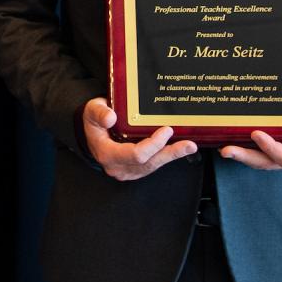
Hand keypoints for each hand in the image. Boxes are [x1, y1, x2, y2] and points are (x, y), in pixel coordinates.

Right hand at [81, 98, 197, 180]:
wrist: (92, 132)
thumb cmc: (94, 121)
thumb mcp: (92, 111)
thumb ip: (99, 112)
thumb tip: (111, 117)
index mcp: (108, 154)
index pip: (135, 154)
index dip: (153, 145)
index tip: (166, 130)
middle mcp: (119, 167)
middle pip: (149, 163)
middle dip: (170, 153)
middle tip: (188, 144)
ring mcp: (128, 170)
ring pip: (153, 165)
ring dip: (172, 156)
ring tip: (190, 147)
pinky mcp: (136, 169)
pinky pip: (153, 164)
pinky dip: (166, 156)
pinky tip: (180, 149)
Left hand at [219, 98, 281, 169]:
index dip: (272, 148)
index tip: (257, 134)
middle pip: (266, 162)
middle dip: (246, 157)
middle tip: (226, 149)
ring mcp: (279, 153)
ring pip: (257, 159)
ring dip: (239, 154)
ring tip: (222, 147)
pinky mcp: (270, 147)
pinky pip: (254, 150)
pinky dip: (241, 146)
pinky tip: (224, 137)